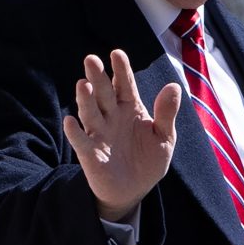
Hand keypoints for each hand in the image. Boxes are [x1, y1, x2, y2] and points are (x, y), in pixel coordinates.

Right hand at [62, 49, 180, 221]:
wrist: (134, 190)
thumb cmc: (148, 160)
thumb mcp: (164, 138)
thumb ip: (166, 114)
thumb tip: (174, 87)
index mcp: (130, 108)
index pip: (124, 85)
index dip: (121, 70)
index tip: (117, 54)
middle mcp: (111, 116)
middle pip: (103, 93)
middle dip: (98, 76)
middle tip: (91, 59)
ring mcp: (99, 133)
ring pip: (90, 112)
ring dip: (85, 99)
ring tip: (83, 84)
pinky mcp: (90, 154)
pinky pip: (81, 141)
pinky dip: (74, 132)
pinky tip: (70, 122)